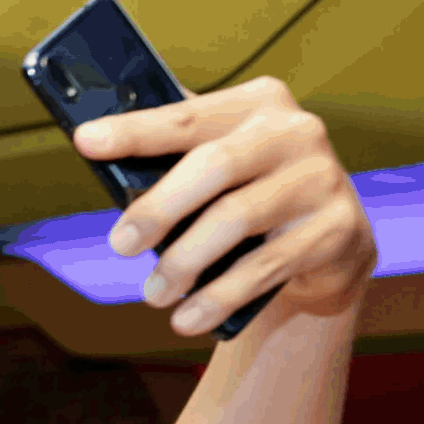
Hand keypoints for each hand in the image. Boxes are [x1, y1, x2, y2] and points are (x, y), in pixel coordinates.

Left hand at [75, 76, 373, 337]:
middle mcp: (295, 132)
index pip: (186, 116)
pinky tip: (188, 319)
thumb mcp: (215, 169)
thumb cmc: (247, 196)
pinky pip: (264, 267)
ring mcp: (321, 178)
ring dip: (183, 263)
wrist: (328, 243)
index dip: (135, 130)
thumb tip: (97, 155)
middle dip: (158, 208)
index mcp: (256, 104)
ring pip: (236, 218)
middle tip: (120, 245)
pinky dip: (218, 298)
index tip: (86, 141)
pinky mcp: (337, 228)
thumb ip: (170, 158)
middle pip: (214, 166)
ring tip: (154, 294)